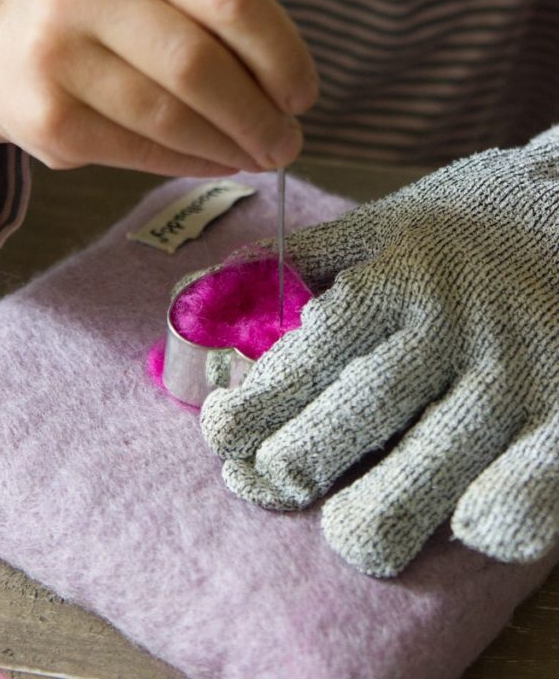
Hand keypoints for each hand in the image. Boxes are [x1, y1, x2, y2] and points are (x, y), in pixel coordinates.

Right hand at [0, 0, 316, 175]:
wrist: (3, 55)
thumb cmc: (109, 25)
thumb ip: (217, 26)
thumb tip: (286, 102)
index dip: (281, 53)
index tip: (302, 96)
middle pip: (199, 62)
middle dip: (258, 115)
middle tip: (288, 144)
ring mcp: (57, 53)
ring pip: (170, 114)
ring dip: (230, 146)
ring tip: (258, 156)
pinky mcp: (48, 118)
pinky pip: (141, 150)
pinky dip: (192, 163)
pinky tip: (217, 162)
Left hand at [200, 130, 558, 575]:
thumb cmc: (479, 220)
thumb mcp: (395, 217)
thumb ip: (316, 255)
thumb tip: (224, 283)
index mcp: (400, 276)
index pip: (309, 354)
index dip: (254, 406)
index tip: (221, 433)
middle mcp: (454, 325)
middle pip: (358, 415)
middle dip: (294, 464)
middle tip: (267, 482)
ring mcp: (517, 374)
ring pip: (430, 472)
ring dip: (373, 515)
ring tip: (345, 530)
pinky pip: (531, 492)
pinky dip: (498, 517)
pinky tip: (466, 525)